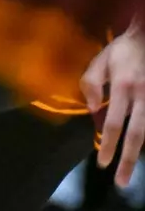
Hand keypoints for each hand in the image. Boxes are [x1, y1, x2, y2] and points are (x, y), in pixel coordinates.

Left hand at [86, 22, 144, 185]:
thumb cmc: (122, 50)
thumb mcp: (100, 60)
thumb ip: (91, 84)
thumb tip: (93, 111)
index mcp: (123, 87)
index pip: (114, 122)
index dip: (108, 145)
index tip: (102, 163)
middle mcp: (142, 96)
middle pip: (137, 135)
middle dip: (128, 160)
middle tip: (121, 182)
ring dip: (139, 154)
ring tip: (130, 172)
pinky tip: (138, 150)